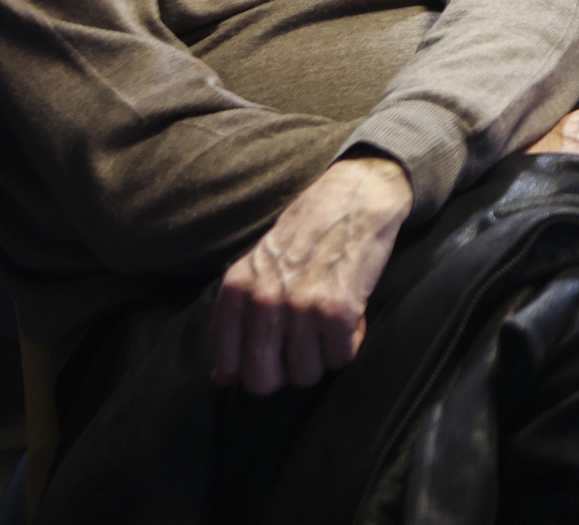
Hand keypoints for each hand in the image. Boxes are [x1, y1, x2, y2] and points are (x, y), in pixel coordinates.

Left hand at [212, 156, 412, 395]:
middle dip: (287, 373)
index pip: (231, 366)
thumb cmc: (306, 234)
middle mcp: (263, 301)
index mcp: (237, 290)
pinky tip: (350, 317)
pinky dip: (348, 345)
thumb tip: (223, 377)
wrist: (354, 197)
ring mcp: (300, 306)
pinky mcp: (338, 310)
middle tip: (304, 348)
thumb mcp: (256, 268)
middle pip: (265, 381)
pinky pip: (341, 358)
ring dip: (322, 358)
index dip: (255, 370)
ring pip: (306, 375)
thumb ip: (235, 319)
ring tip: (328, 327)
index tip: (274, 356)